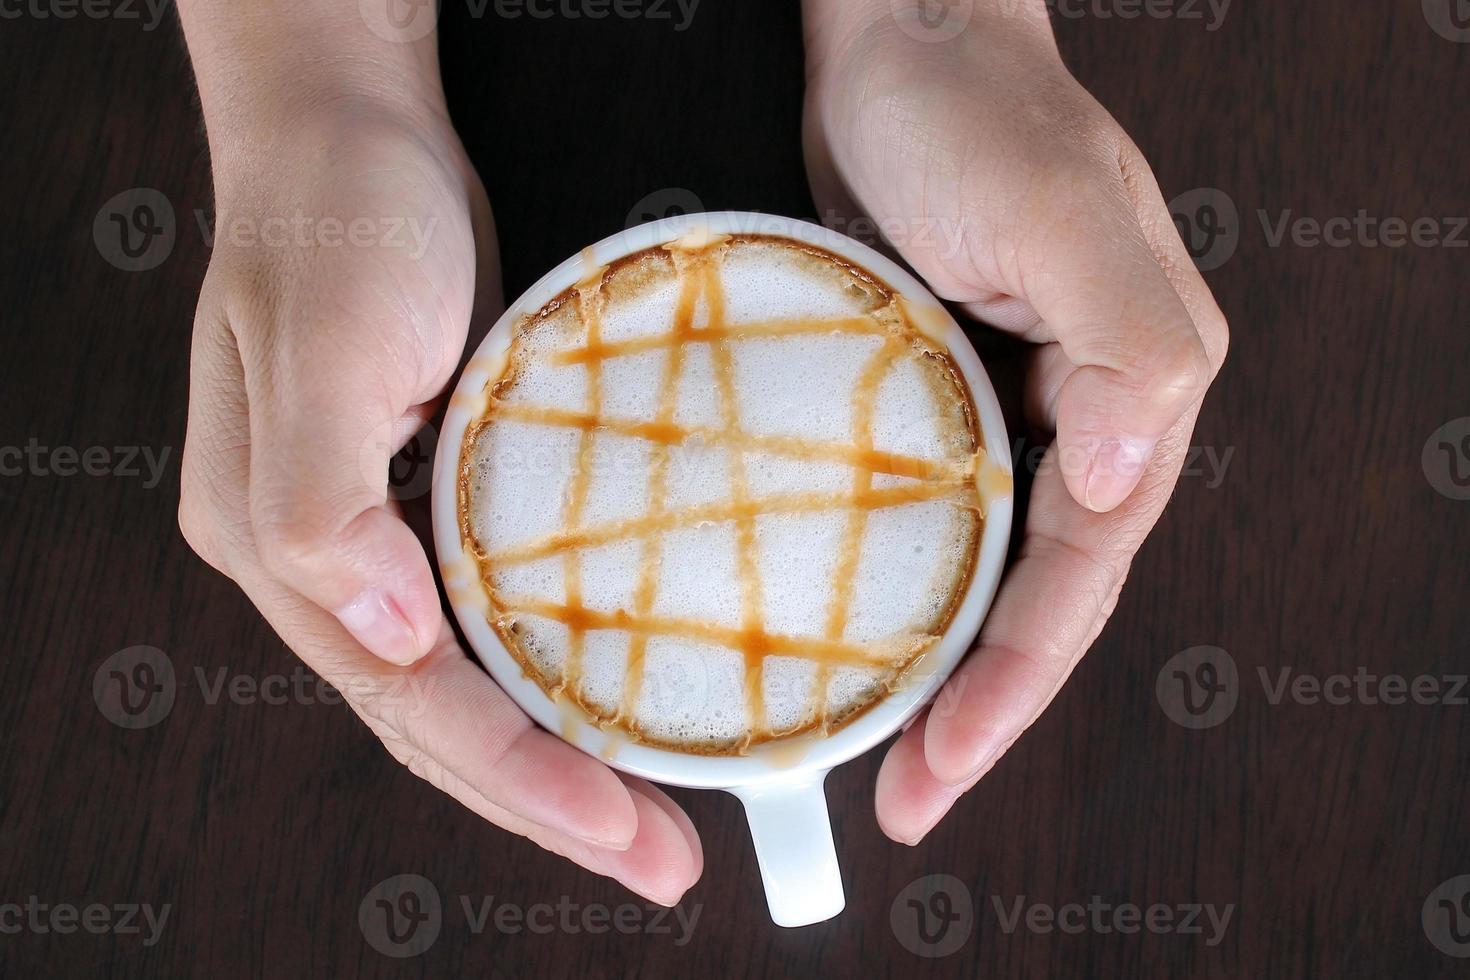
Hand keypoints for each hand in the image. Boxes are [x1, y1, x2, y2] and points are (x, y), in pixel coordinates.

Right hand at [176, 96, 700, 903]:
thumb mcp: (322, 349)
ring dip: (560, 754)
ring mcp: (377, 535)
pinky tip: (616, 699)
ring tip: (651, 816)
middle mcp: (328, 560)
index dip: (521, 778)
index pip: (415, 701)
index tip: (626, 831)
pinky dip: (555, 672)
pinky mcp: (430, 496)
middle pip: (446, 719)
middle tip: (662, 860)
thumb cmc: (338, 222)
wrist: (352, 129)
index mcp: (283, 546)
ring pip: (472, 683)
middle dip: (553, 801)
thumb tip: (381, 634)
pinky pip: (497, 616)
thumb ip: (320, 508)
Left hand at [802, 0, 1228, 840]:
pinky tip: (855, 635)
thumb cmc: (974, 110)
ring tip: (877, 756)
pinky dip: (903, 588)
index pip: (1081, 575)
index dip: (1015, 687)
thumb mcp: (1057, 213)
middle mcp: (1085, 412)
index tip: (938, 771)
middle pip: (1038, 596)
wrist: (895, 35)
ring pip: (985, 570)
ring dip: (940, 666)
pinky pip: (931, 517)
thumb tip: (1116, 485)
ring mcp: (1010, 405)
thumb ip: (1123, 347)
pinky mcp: (940, 390)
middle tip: (902, 801)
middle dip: (979, 709)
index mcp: (1136, 391)